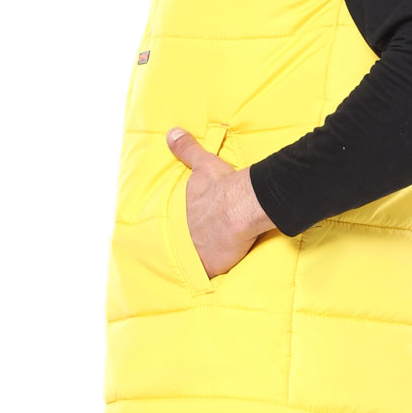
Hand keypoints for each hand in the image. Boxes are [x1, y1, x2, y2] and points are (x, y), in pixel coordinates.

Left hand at [166, 128, 276, 278]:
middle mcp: (184, 237)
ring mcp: (196, 253)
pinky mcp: (211, 266)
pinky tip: (212, 280)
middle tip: (192, 252)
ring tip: (200, 270)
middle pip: (181, 248)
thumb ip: (186, 149)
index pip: (174, 229)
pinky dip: (210, 277)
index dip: (178, 232)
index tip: (185, 234)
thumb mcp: (201, 165)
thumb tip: (172, 132)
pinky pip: (208, 276)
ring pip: (193, 263)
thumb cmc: (221, 187)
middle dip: (185, 250)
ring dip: (197, 265)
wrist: (239, 206)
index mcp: (181, 216)